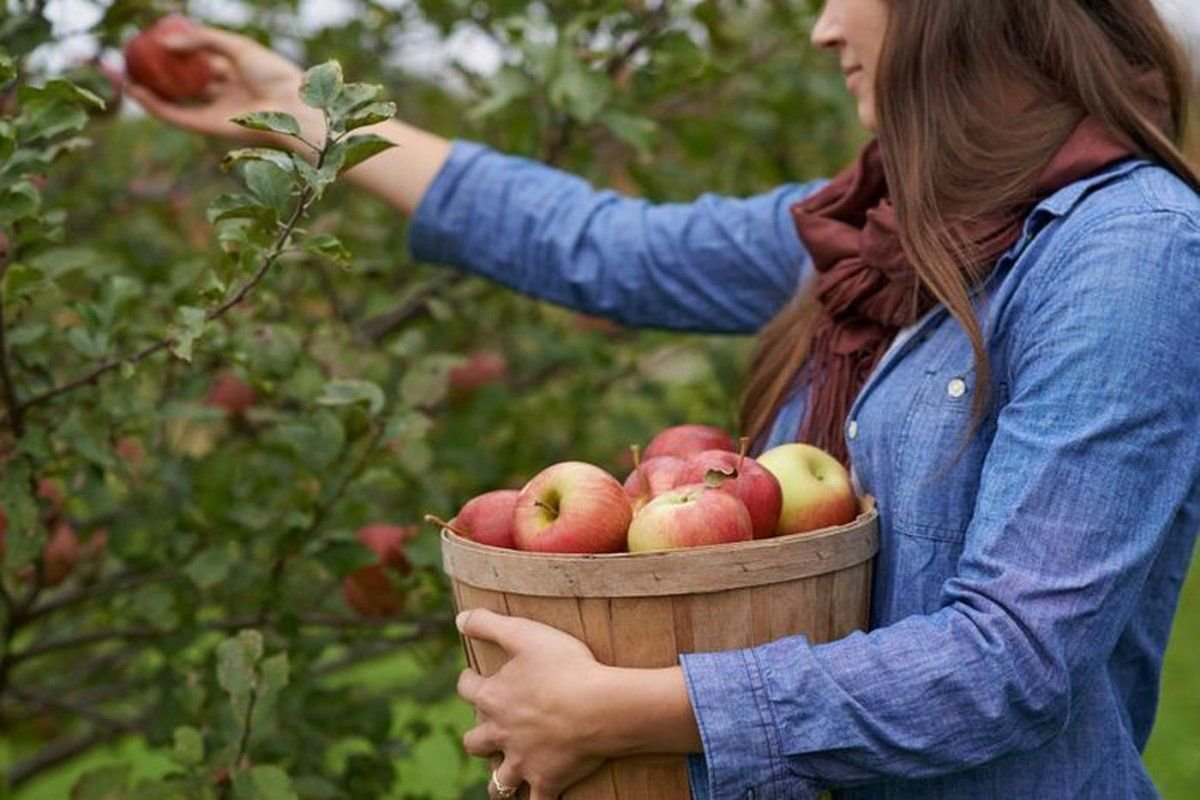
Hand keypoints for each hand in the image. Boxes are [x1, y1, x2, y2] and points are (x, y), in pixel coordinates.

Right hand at [126, 24, 323, 148]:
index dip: (172, 50)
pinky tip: (132, 89)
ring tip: (115, 71)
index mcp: (234, 72)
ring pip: (172, 99)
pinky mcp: (209, 128)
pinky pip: (175, 115)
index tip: (149, 38)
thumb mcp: (237, 46)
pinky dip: (153, 104)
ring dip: (142, 87)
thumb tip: (166, 41)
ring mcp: (214, 110)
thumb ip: (203, 41)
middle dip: (152, 70)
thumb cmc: (273, 73)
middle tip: (126, 55)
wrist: (291, 106)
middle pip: (180, 81)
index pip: (197, 60)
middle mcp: (222, 92)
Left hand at [456, 609, 610, 799]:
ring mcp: (523, 761)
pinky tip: (536, 797)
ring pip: (498, 780)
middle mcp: (501, 733)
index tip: (471, 676)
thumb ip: (488, 623)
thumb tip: (458, 617)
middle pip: (474, 741)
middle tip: (488, 730)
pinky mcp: (546, 780)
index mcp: (493, 698)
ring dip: (498, 778)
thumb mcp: (525, 633)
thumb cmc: (566, 666)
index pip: (466, 689)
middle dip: (477, 737)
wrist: (600, 707)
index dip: (468, 681)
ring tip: (503, 774)